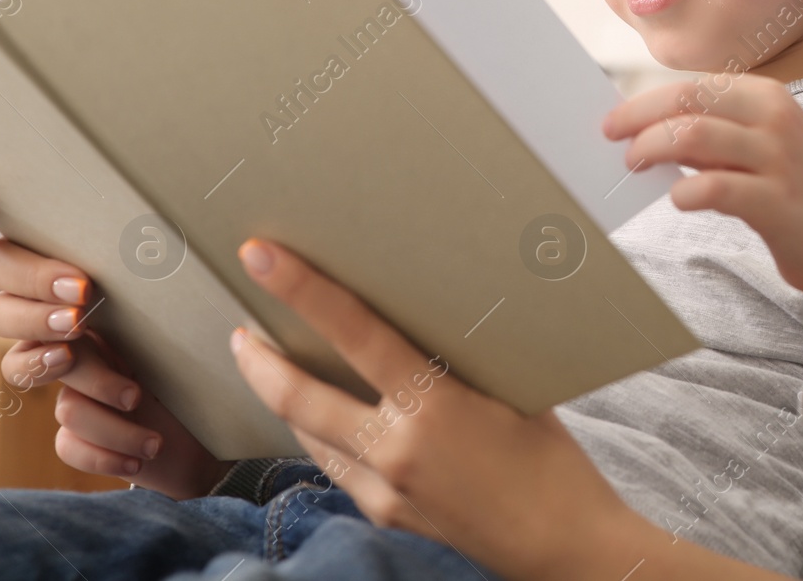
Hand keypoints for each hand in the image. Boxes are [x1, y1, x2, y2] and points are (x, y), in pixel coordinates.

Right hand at [0, 190, 227, 497]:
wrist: (219, 415)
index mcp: (74, 280)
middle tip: (80, 307)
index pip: (6, 249)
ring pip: (19, 370)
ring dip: (70, 373)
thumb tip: (191, 230)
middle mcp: (54, 324)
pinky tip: (146, 445)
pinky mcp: (77, 427)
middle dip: (32, 306)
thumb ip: (164, 265)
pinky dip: (107, 444)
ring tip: (125, 386)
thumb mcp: (186, 296)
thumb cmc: (198, 335)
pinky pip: (67, 439)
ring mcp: (58, 376)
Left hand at [229, 238, 639, 580]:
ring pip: (307, 434)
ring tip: (269, 367)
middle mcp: (397, 447)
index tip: (260, 255)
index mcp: (435, 404)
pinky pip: (335, 465)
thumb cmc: (553, 462)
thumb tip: (426, 316)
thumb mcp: (513, 391)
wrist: (562, 546)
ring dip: (282, 398)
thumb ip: (463, 359)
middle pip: (299, 395)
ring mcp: (384, 487)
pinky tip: (321, 420)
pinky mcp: (384, 513)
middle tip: (241, 329)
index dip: (302, 289)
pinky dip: (319, 435)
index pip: (354, 331)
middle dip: (258, 360)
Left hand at [602, 74, 802, 302]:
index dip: (646, 102)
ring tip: (636, 167)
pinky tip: (679, 199)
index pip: (694, 86)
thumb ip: (712, 137)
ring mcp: (780, 160)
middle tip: (614, 141)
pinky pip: (714, 188)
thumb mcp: (758, 151)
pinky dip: (685, 192)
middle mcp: (778, 120)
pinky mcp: (778, 203)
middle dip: (640, 118)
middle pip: (688, 101)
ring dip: (652, 149)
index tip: (615, 121)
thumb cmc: (793, 195)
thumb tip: (648, 130)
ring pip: (693, 136)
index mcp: (770, 98)